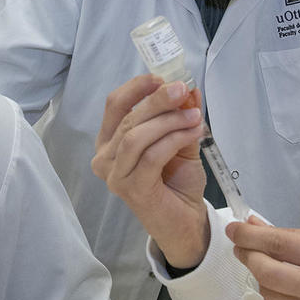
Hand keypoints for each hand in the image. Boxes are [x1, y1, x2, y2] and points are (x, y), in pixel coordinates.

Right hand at [91, 73, 209, 266]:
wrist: (185, 222)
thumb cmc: (177, 182)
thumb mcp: (180, 140)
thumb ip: (180, 116)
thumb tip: (188, 88)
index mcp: (110, 141)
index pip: (115, 105)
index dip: (137, 87)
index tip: (162, 77)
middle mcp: (105, 158)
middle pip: (128, 118)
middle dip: (158, 100)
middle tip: (183, 90)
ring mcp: (115, 175)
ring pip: (136, 136)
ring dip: (168, 121)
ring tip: (194, 117)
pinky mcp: (131, 189)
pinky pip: (152, 155)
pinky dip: (174, 139)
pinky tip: (194, 132)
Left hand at [228, 218, 299, 299]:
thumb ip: (291, 233)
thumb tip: (254, 225)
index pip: (279, 243)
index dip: (249, 235)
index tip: (234, 228)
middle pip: (265, 271)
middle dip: (247, 255)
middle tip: (243, 246)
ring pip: (267, 290)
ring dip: (260, 274)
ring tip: (271, 264)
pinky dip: (272, 292)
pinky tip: (283, 283)